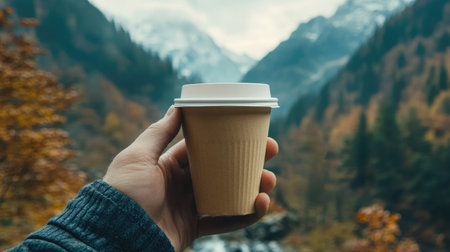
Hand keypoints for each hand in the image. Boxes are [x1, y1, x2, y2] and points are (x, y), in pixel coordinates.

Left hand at [103, 106, 277, 251]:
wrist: (115, 233)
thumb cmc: (124, 192)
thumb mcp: (138, 156)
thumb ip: (159, 132)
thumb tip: (177, 106)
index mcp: (168, 165)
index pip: (203, 148)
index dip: (226, 140)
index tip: (247, 131)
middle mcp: (180, 185)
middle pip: (220, 170)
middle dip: (246, 161)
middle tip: (270, 152)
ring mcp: (188, 208)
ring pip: (227, 194)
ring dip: (251, 187)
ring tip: (269, 182)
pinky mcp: (192, 229)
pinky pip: (223, 222)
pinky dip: (243, 215)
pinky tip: (260, 205)